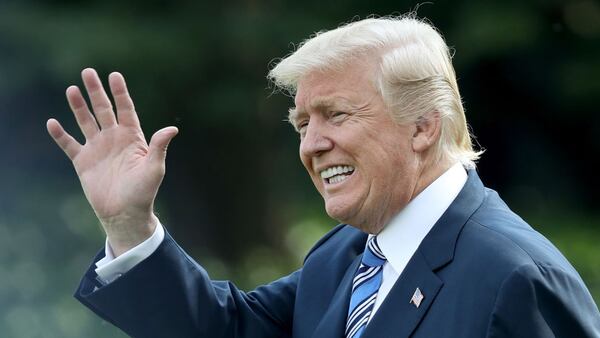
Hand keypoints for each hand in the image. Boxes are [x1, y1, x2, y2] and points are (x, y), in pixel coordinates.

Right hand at [47, 68, 177, 255]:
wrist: (125, 213)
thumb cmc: (144, 191)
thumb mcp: (154, 168)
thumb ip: (159, 147)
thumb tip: (172, 128)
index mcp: (132, 137)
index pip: (125, 109)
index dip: (120, 92)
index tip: (115, 75)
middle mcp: (114, 139)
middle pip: (103, 109)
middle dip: (96, 91)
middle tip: (88, 71)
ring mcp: (97, 149)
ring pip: (86, 122)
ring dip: (78, 106)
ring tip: (72, 89)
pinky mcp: (83, 162)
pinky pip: (69, 144)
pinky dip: (60, 135)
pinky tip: (53, 122)